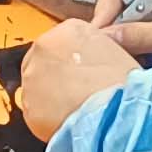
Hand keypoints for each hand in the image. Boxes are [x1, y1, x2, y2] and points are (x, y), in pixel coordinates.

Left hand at [20, 19, 138, 142]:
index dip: (72, 59)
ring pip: (36, 85)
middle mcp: (44, 48)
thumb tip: (92, 58)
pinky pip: (35, 111)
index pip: (62, 39)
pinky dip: (47, 118)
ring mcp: (32, 77)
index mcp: (69, 30)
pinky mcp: (28, 106)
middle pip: (44, 59)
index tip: (78, 71)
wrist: (118, 117)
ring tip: (74, 108)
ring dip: (50, 96)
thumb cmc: (123, 87)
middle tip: (75, 91)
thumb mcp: (117, 52)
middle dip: (56, 75)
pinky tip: (67, 121)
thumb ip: (96, 48)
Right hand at [92, 0, 151, 117]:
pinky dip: (129, 70)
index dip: (108, 8)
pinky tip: (124, 79)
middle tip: (98, 57)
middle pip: (120, 16)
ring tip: (109, 71)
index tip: (96, 33)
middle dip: (110, 34)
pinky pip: (135, 62)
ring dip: (118, 55)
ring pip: (125, 42)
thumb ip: (144, 35)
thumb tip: (102, 37)